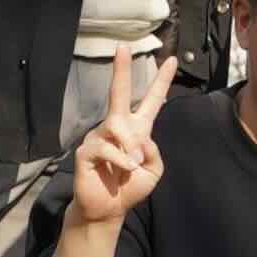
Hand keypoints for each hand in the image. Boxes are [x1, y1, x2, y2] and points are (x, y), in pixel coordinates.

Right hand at [66, 49, 171, 228]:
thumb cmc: (130, 187)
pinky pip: (106, 147)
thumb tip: (139, 138)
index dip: (161, 81)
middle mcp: (117, 127)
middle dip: (121, 70)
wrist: (109, 209)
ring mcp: (99, 136)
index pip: (151, 100)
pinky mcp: (86, 150)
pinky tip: (123, 170)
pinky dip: (120, 160)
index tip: (171, 60)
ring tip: (133, 166)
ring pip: (118, 127)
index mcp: (138, 129)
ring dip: (131, 148)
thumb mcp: (154, 170)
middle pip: (119, 93)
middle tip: (123, 47)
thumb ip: (154, 151)